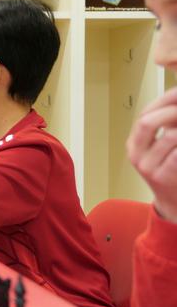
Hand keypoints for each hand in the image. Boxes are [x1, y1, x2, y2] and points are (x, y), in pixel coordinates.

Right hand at [127, 87, 176, 222]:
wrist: (174, 204)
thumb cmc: (172, 174)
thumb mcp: (160, 150)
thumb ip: (165, 129)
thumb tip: (174, 105)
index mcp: (134, 145)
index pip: (145, 115)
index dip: (164, 102)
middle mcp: (136, 155)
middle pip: (148, 121)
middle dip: (172, 111)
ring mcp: (148, 168)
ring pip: (170, 135)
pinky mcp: (163, 177)